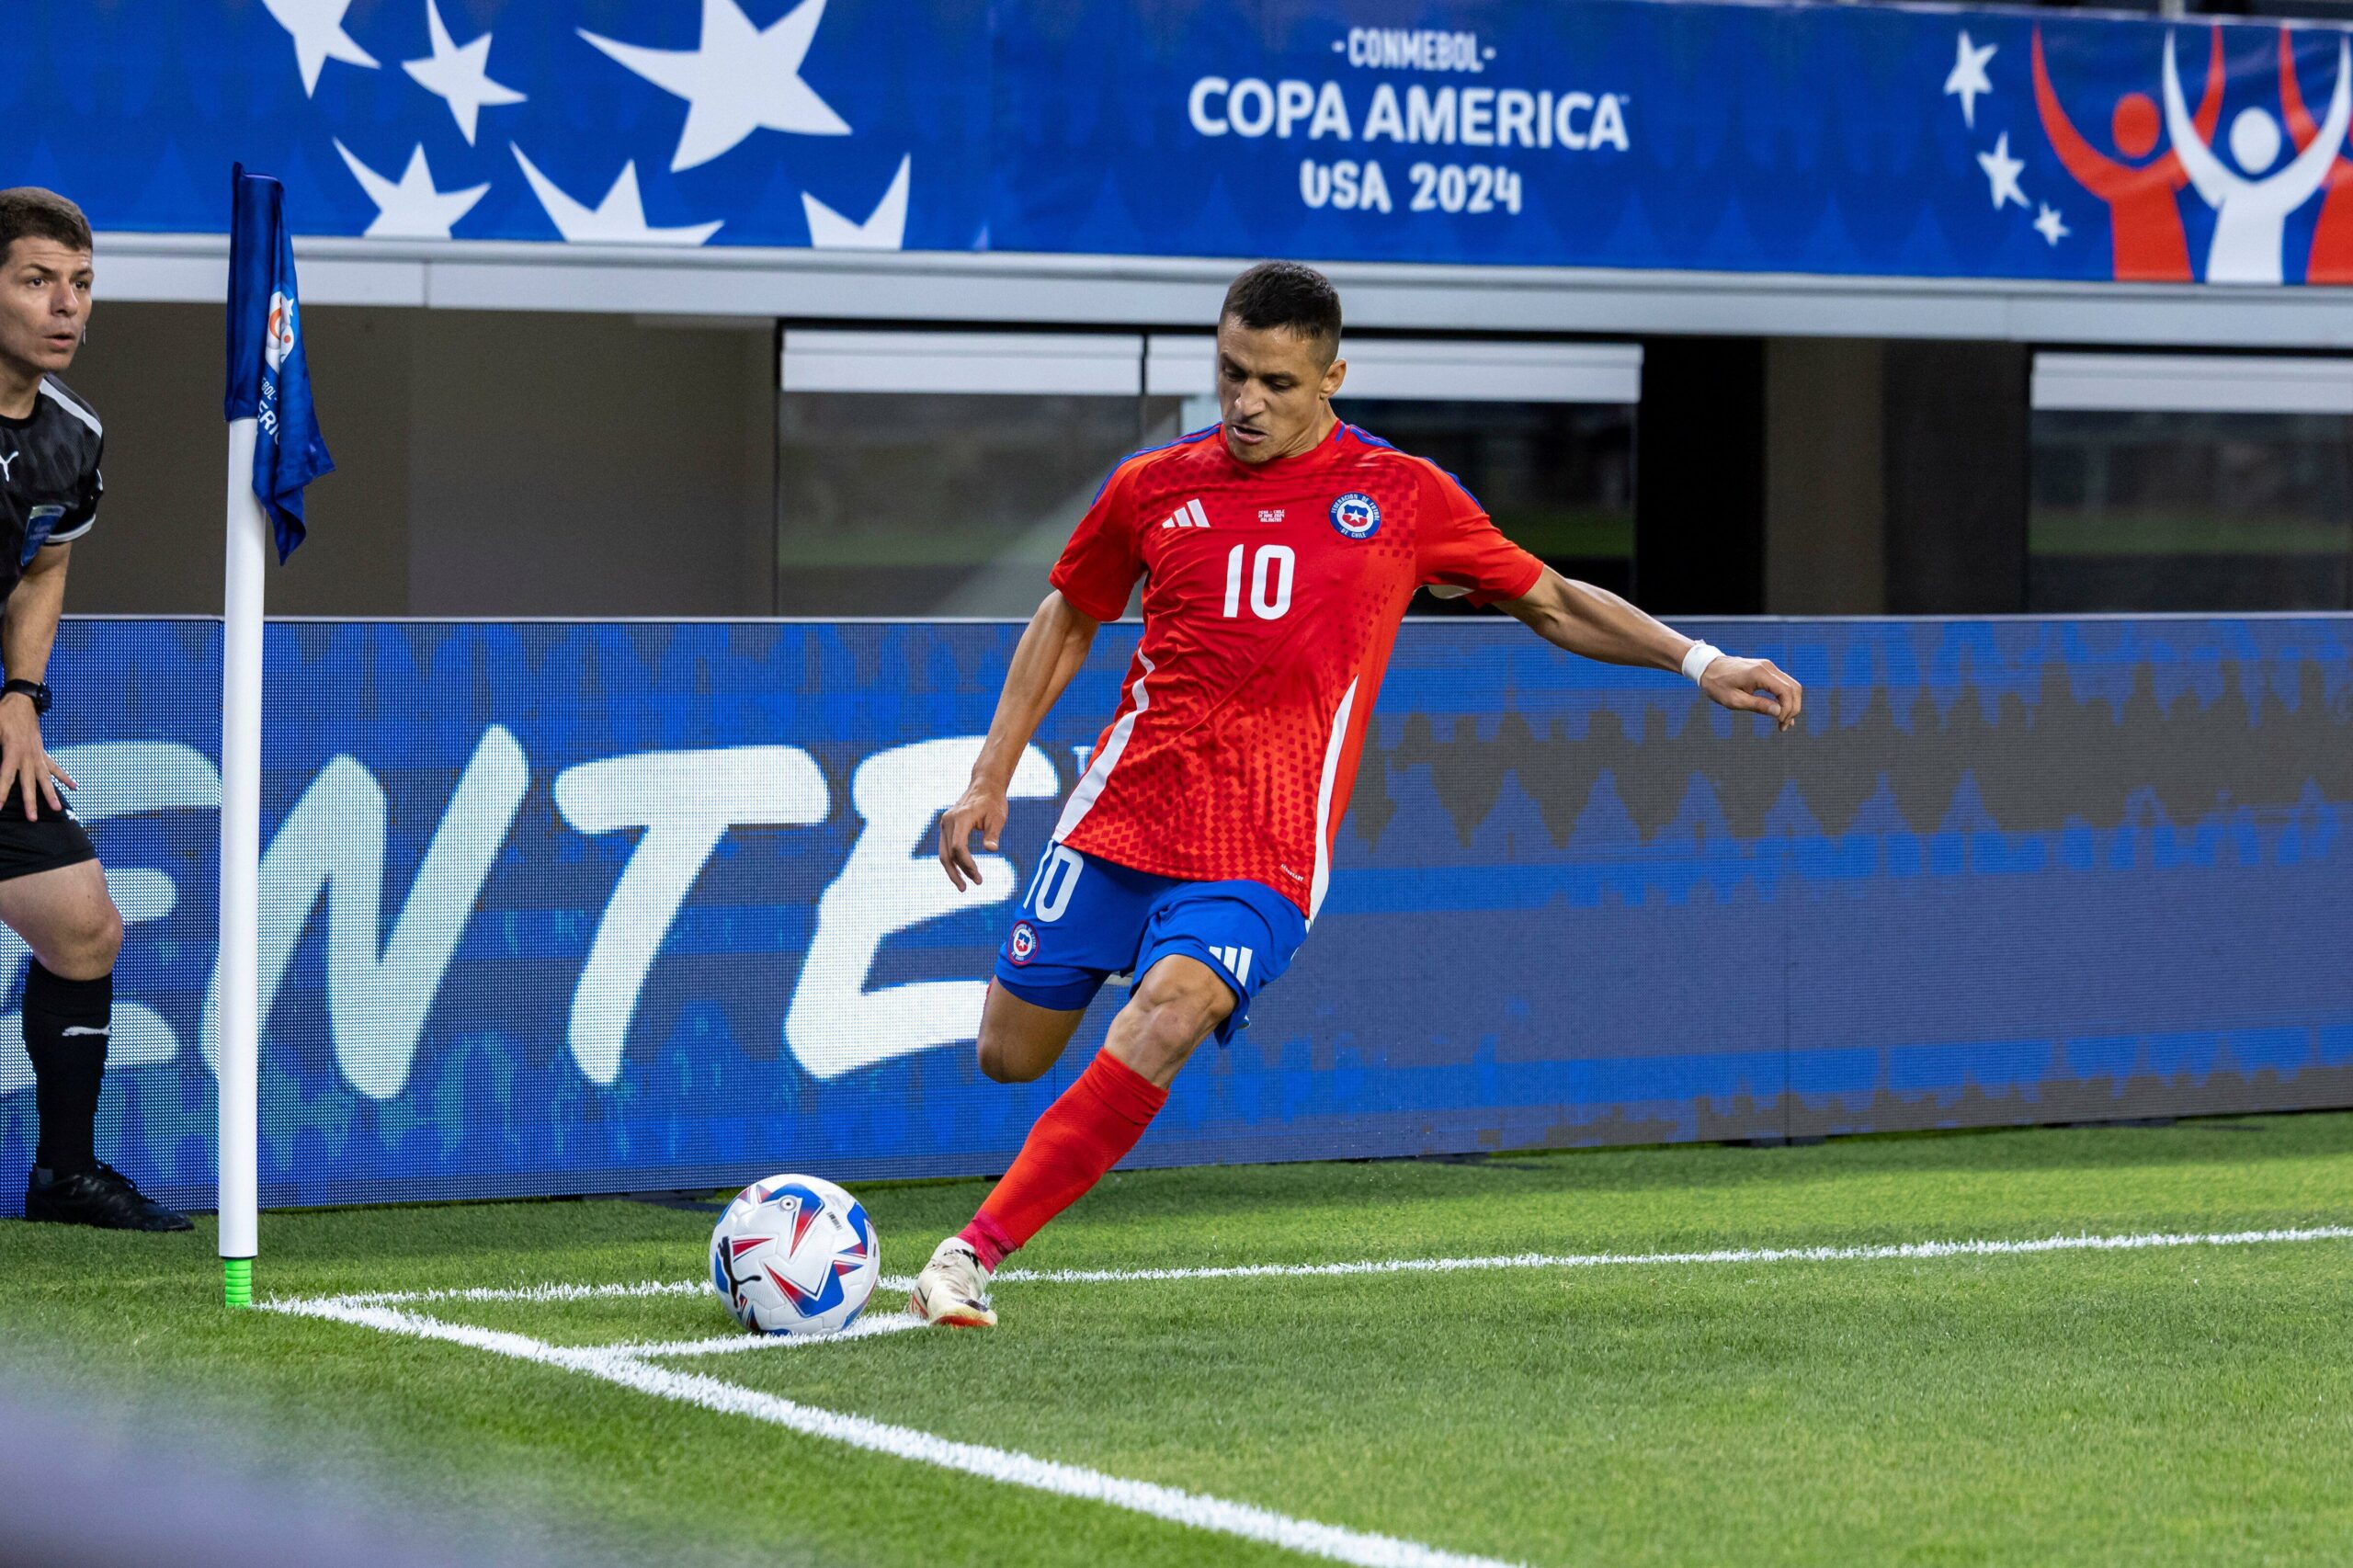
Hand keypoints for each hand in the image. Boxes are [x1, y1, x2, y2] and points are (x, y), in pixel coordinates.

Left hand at [0, 693, 69, 819]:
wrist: (22, 700)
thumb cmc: (3, 713)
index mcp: (12, 751)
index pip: (5, 777)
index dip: (1, 793)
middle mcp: (27, 756)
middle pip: (29, 783)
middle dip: (30, 802)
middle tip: (32, 819)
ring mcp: (37, 755)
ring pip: (45, 779)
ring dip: (51, 794)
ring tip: (57, 810)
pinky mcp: (42, 752)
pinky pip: (54, 767)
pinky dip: (64, 777)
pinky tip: (74, 787)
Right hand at [936, 777, 1010, 890]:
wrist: (984, 785)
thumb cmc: (993, 802)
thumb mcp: (998, 818)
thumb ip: (993, 834)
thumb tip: (991, 849)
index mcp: (961, 818)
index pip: (958, 847)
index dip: (966, 864)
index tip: (978, 876)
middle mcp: (948, 821)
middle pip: (947, 853)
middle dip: (956, 873)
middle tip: (967, 888)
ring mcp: (945, 823)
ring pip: (944, 852)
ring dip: (952, 870)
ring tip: (963, 886)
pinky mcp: (947, 826)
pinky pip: (946, 847)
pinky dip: (952, 861)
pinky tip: (961, 873)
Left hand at [1698, 656, 1803, 733]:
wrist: (1708, 667)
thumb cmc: (1717, 685)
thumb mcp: (1733, 700)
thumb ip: (1757, 705)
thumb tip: (1779, 712)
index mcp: (1759, 673)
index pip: (1786, 691)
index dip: (1788, 709)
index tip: (1780, 724)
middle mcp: (1768, 667)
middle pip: (1794, 688)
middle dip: (1793, 709)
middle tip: (1783, 726)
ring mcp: (1768, 667)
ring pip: (1791, 686)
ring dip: (1791, 704)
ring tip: (1782, 723)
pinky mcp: (1766, 670)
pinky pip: (1783, 684)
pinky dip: (1785, 698)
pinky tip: (1781, 713)